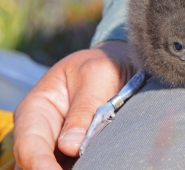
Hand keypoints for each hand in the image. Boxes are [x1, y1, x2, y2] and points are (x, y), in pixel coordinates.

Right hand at [13, 41, 133, 169]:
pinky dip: (86, 166)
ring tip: (94, 165)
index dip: (41, 164)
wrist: (116, 63)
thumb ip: (85, 108)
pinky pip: (76, 164)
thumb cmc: (101, 64)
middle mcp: (44, 129)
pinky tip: (98, 164)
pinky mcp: (79, 147)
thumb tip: (71, 147)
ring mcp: (60, 141)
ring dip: (75, 169)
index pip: (30, 143)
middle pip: (40, 161)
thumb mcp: (96, 76)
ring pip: (59, 166)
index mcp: (38, 107)